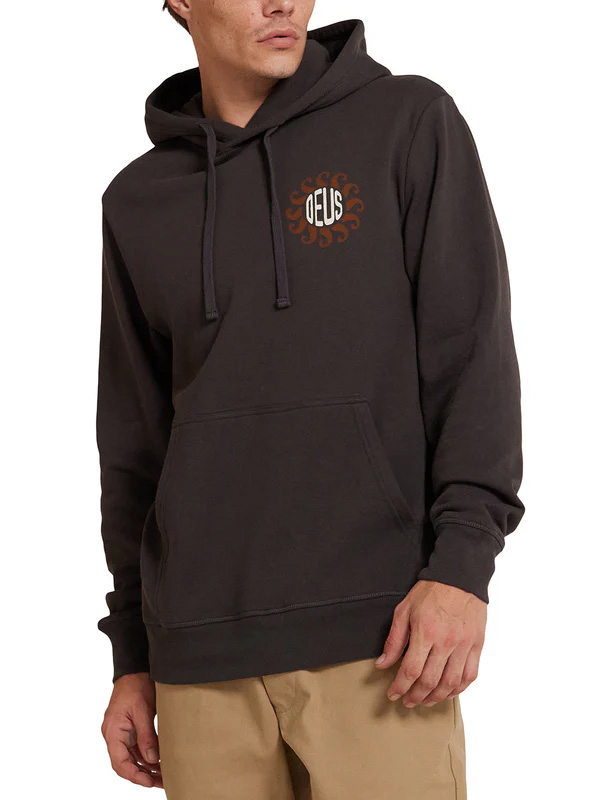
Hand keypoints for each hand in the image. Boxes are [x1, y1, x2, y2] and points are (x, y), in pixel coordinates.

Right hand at [100, 672, 162, 787]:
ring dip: (147, 767)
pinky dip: (147, 757)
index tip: (149, 782)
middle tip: (162, 783)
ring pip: (133, 758)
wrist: (134, 670)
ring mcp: (122, 733)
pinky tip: (160, 763)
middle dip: (143, 775)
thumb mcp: (142, 711)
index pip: (120, 763)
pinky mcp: (130, 730)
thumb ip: (146, 736)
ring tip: (164, 776)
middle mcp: (115, 735)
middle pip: (126, 764)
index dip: (134, 775)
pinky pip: (137, 749)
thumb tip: (153, 760)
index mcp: (112, 732)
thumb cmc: (135, 685)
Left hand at [375, 579, 485, 706]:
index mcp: (425, 632)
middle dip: (416, 696)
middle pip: (430, 681)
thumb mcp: (404, 610)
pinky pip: (470, 675)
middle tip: (407, 701)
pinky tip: (448, 692)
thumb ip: (394, 639)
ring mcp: (464, 645)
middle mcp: (446, 642)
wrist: (460, 577)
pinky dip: (459, 689)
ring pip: (451, 684)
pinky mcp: (477, 645)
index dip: (400, 687)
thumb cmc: (430, 592)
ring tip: (425, 701)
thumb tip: (383, 664)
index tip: (393, 694)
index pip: (410, 670)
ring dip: (436, 697)